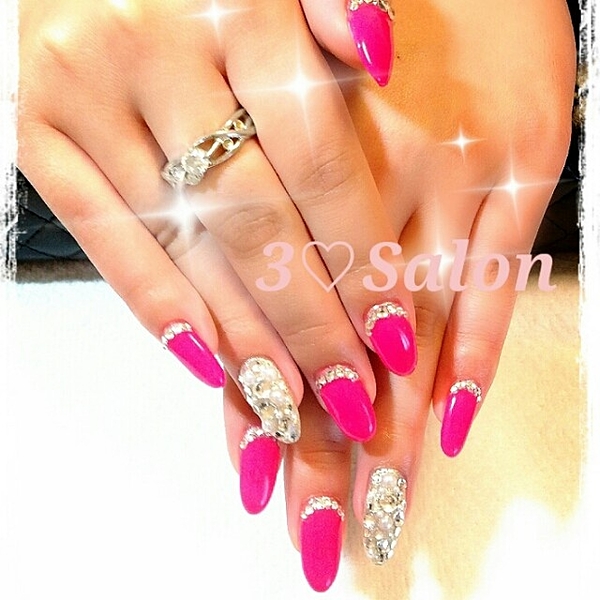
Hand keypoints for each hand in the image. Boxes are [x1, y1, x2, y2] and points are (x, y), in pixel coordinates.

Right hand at [18, 0, 418, 443]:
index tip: (395, 339)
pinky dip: (153, 304)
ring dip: (242, 333)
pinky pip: (100, 235)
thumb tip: (382, 52)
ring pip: (185, 243)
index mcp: (245, 7)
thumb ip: (330, 12)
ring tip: (291, 400)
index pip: (321, 166)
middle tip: (352, 396)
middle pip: (257, 220)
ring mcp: (89, 92)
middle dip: (310, 321)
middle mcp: (162, 49)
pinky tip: (204, 361)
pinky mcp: (37, 130)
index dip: (362, 261)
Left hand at [224, 0, 575, 588]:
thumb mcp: (300, 117)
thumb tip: (248, 318)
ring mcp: (448, 182)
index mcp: (298, 176)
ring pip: (411, 329)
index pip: (276, 323)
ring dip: (392, 419)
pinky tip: (452, 421)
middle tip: (317, 524)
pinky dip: (476, 356)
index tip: (264, 478)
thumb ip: (276, 220)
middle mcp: (367, 187)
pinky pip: (495, 283)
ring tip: (376, 499)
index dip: (271, 405)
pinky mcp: (516, 173)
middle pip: (340, 342)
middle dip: (327, 439)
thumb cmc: (367, 44)